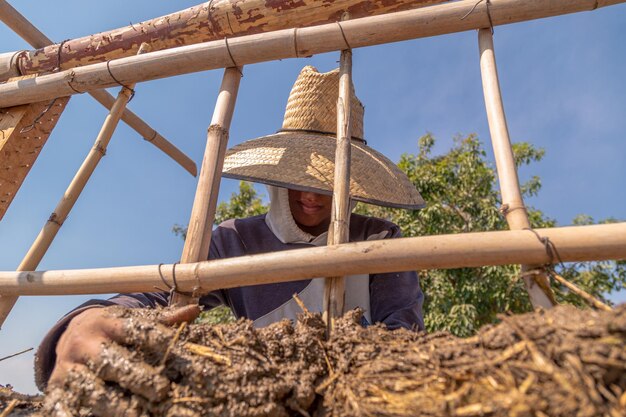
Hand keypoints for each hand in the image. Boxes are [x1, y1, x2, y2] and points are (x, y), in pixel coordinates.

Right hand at [46, 304, 199, 415]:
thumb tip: (194, 310)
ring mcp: (68, 367)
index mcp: (107, 323)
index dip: (159, 341)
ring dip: (116, 404)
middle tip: (162, 390)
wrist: (68, 335)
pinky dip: (76, 414)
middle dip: (137, 377)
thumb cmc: (113, 330)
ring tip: (139, 414)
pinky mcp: (56, 389)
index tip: (181, 355)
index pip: (134, 331)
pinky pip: (65, 405)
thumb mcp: (132, 320)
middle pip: (112, 362)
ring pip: (92, 388)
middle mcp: (85, 344)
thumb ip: (162, 320)